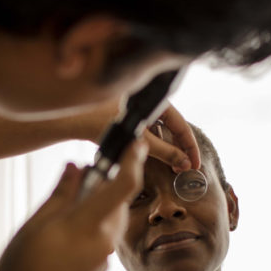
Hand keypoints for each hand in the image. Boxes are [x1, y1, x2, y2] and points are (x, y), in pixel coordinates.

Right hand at [0, 140, 147, 270]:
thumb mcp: (35, 228)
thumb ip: (60, 195)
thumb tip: (75, 168)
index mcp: (89, 227)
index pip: (124, 185)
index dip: (133, 159)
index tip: (137, 143)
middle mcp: (104, 243)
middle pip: (118, 201)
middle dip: (107, 183)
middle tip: (83, 174)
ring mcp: (104, 261)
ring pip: (110, 219)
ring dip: (97, 204)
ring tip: (67, 205)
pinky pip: (103, 238)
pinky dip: (92, 225)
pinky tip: (66, 233)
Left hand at [83, 98, 199, 172]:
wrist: (75, 121)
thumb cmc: (101, 123)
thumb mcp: (138, 141)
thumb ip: (164, 152)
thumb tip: (184, 164)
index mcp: (155, 102)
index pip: (182, 125)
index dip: (190, 147)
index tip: (194, 165)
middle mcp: (149, 104)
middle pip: (174, 128)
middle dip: (181, 149)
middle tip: (185, 169)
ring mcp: (140, 112)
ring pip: (162, 132)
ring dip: (169, 149)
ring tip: (173, 167)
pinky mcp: (130, 120)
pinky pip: (150, 133)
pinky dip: (156, 146)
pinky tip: (157, 159)